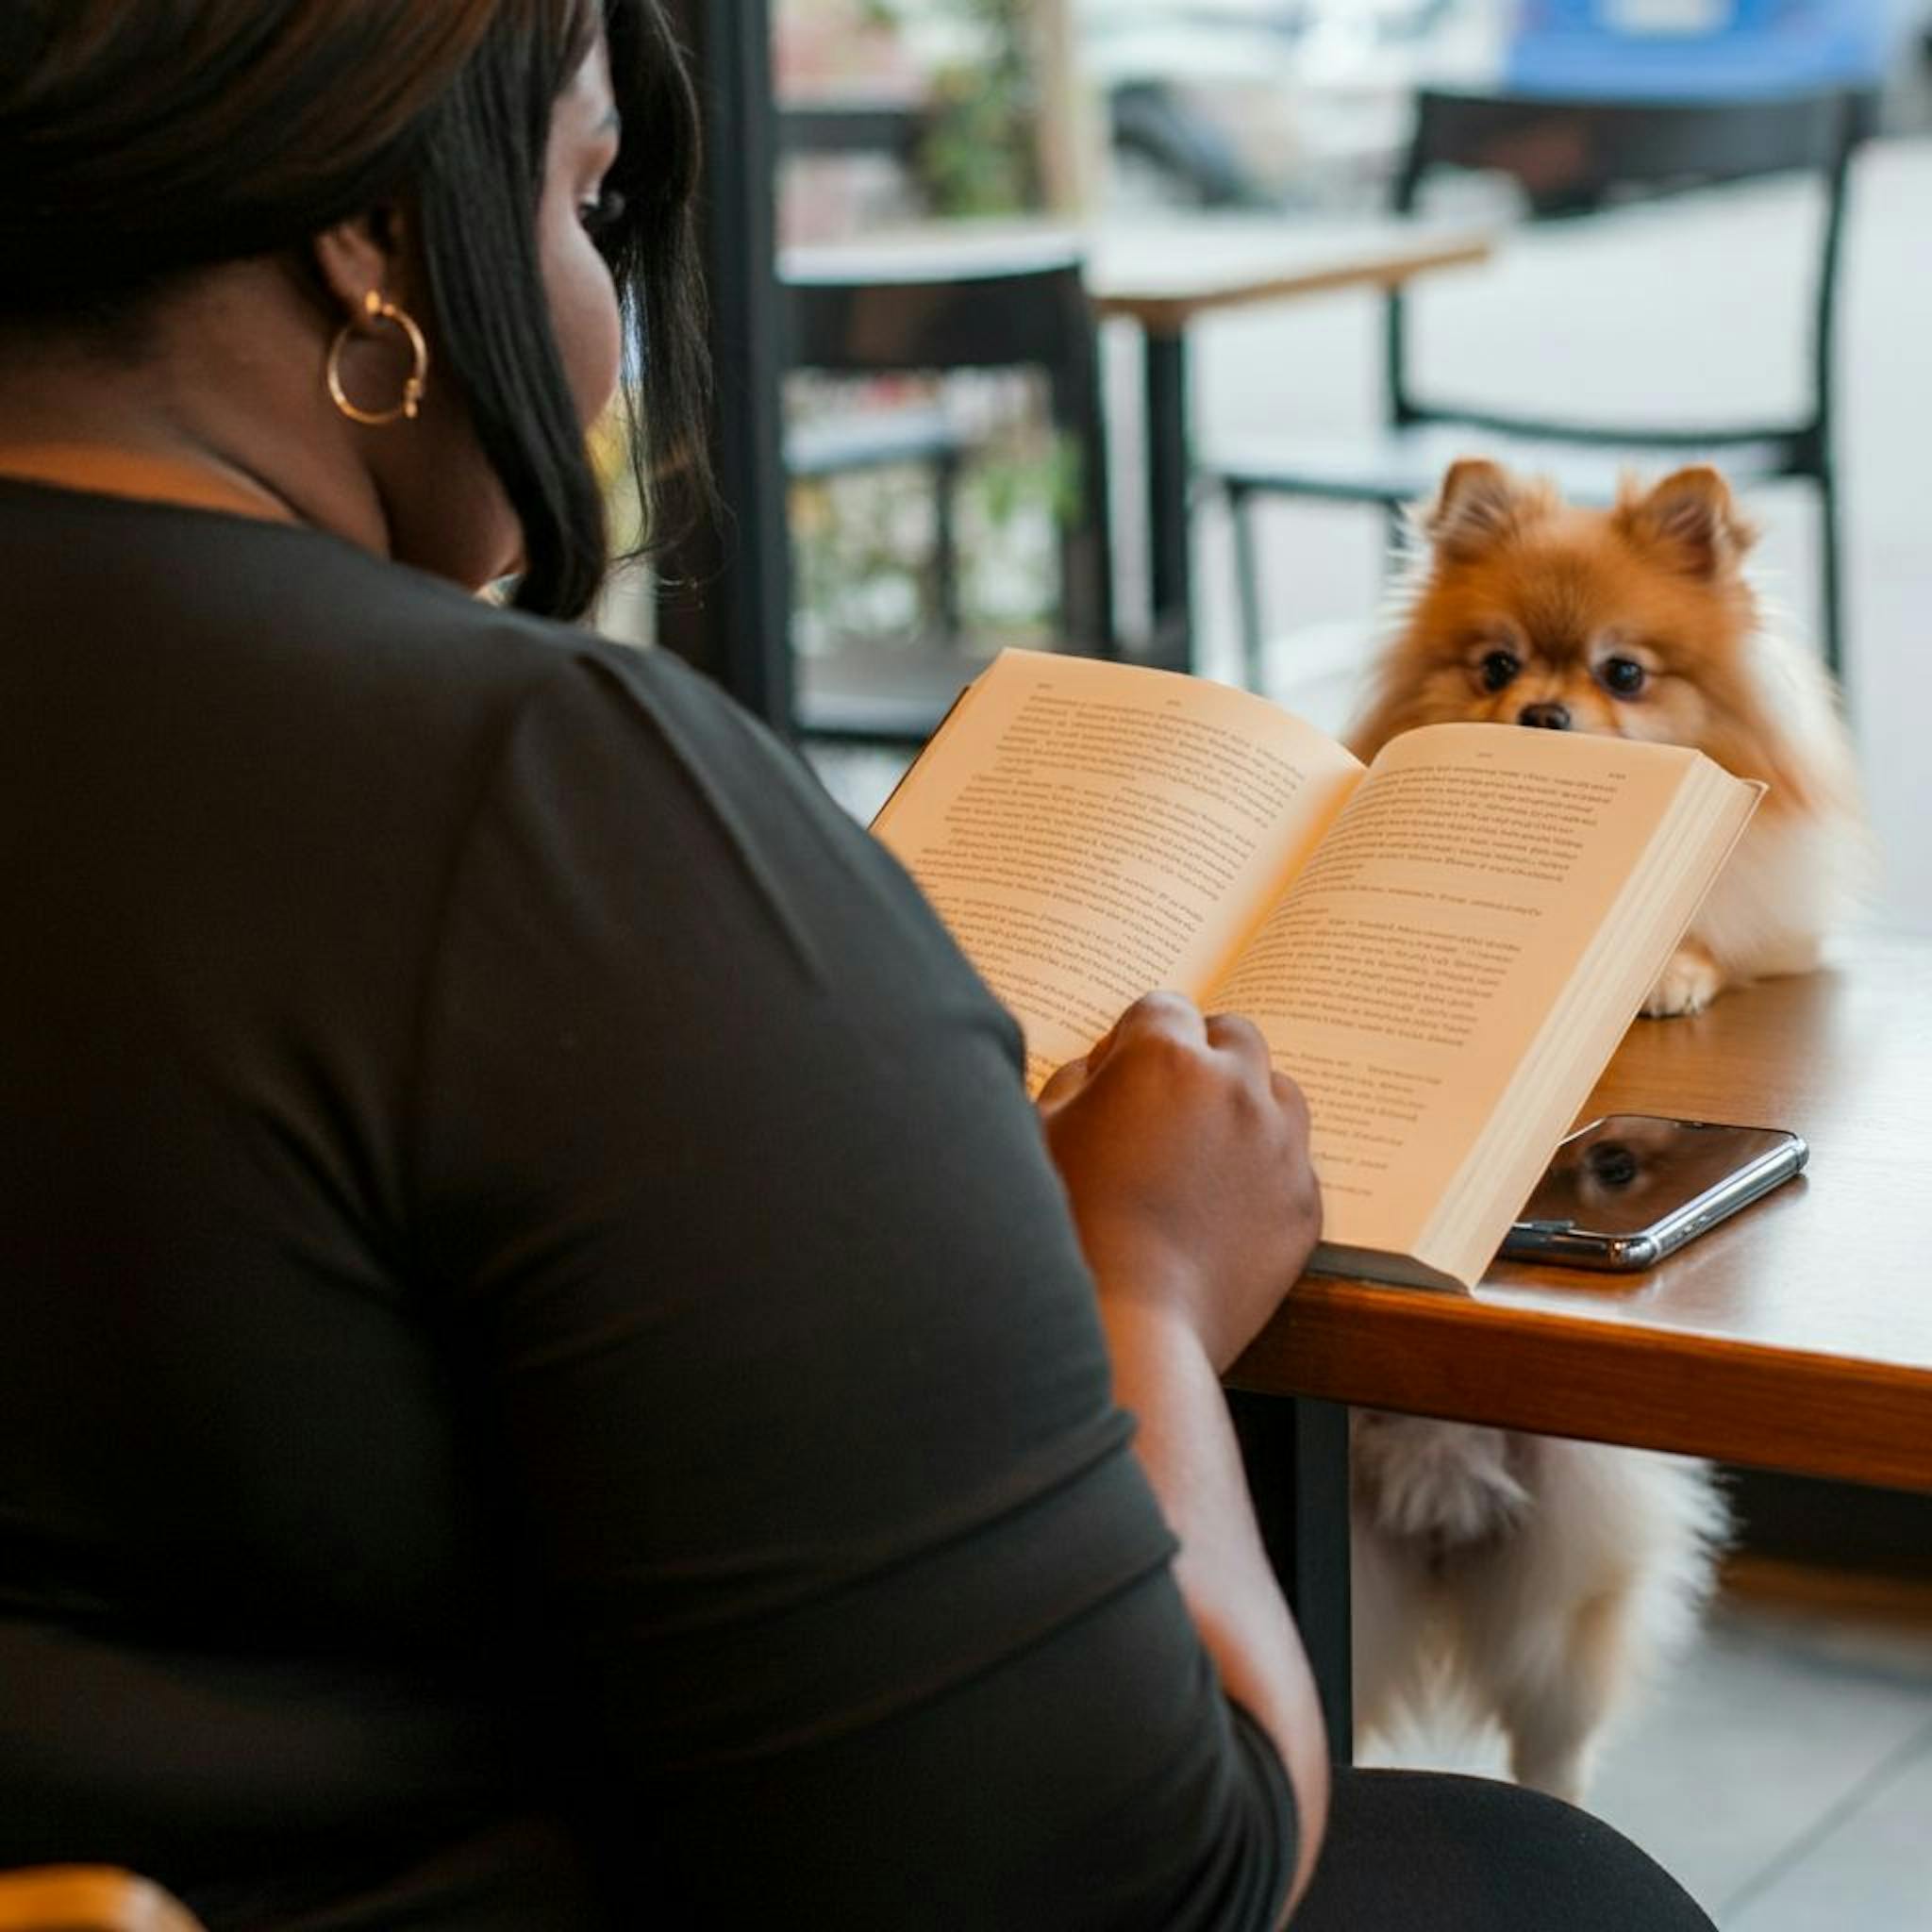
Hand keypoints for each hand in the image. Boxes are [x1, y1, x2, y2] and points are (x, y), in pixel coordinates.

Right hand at [1038, 992, 1320, 1371]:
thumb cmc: (1067, 1228)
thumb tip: (1102, 1069)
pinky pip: (1293, 1161)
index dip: (1134, 1040)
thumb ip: (1075, 1081)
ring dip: (1245, 1102)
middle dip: (1200, 1057)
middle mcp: (1234, 1089)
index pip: (1162, 1008)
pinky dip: (1264, 1169)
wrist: (1127, 1327)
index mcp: (1164, 1059)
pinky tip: (1222, 1204)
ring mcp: (1279, 1147)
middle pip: (1232, 1036)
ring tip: (1204, 1147)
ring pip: (1277, 1090)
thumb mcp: (1041, 1135)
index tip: (1117, 1076)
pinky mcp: (1303, 1204)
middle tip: (1163, 1104)